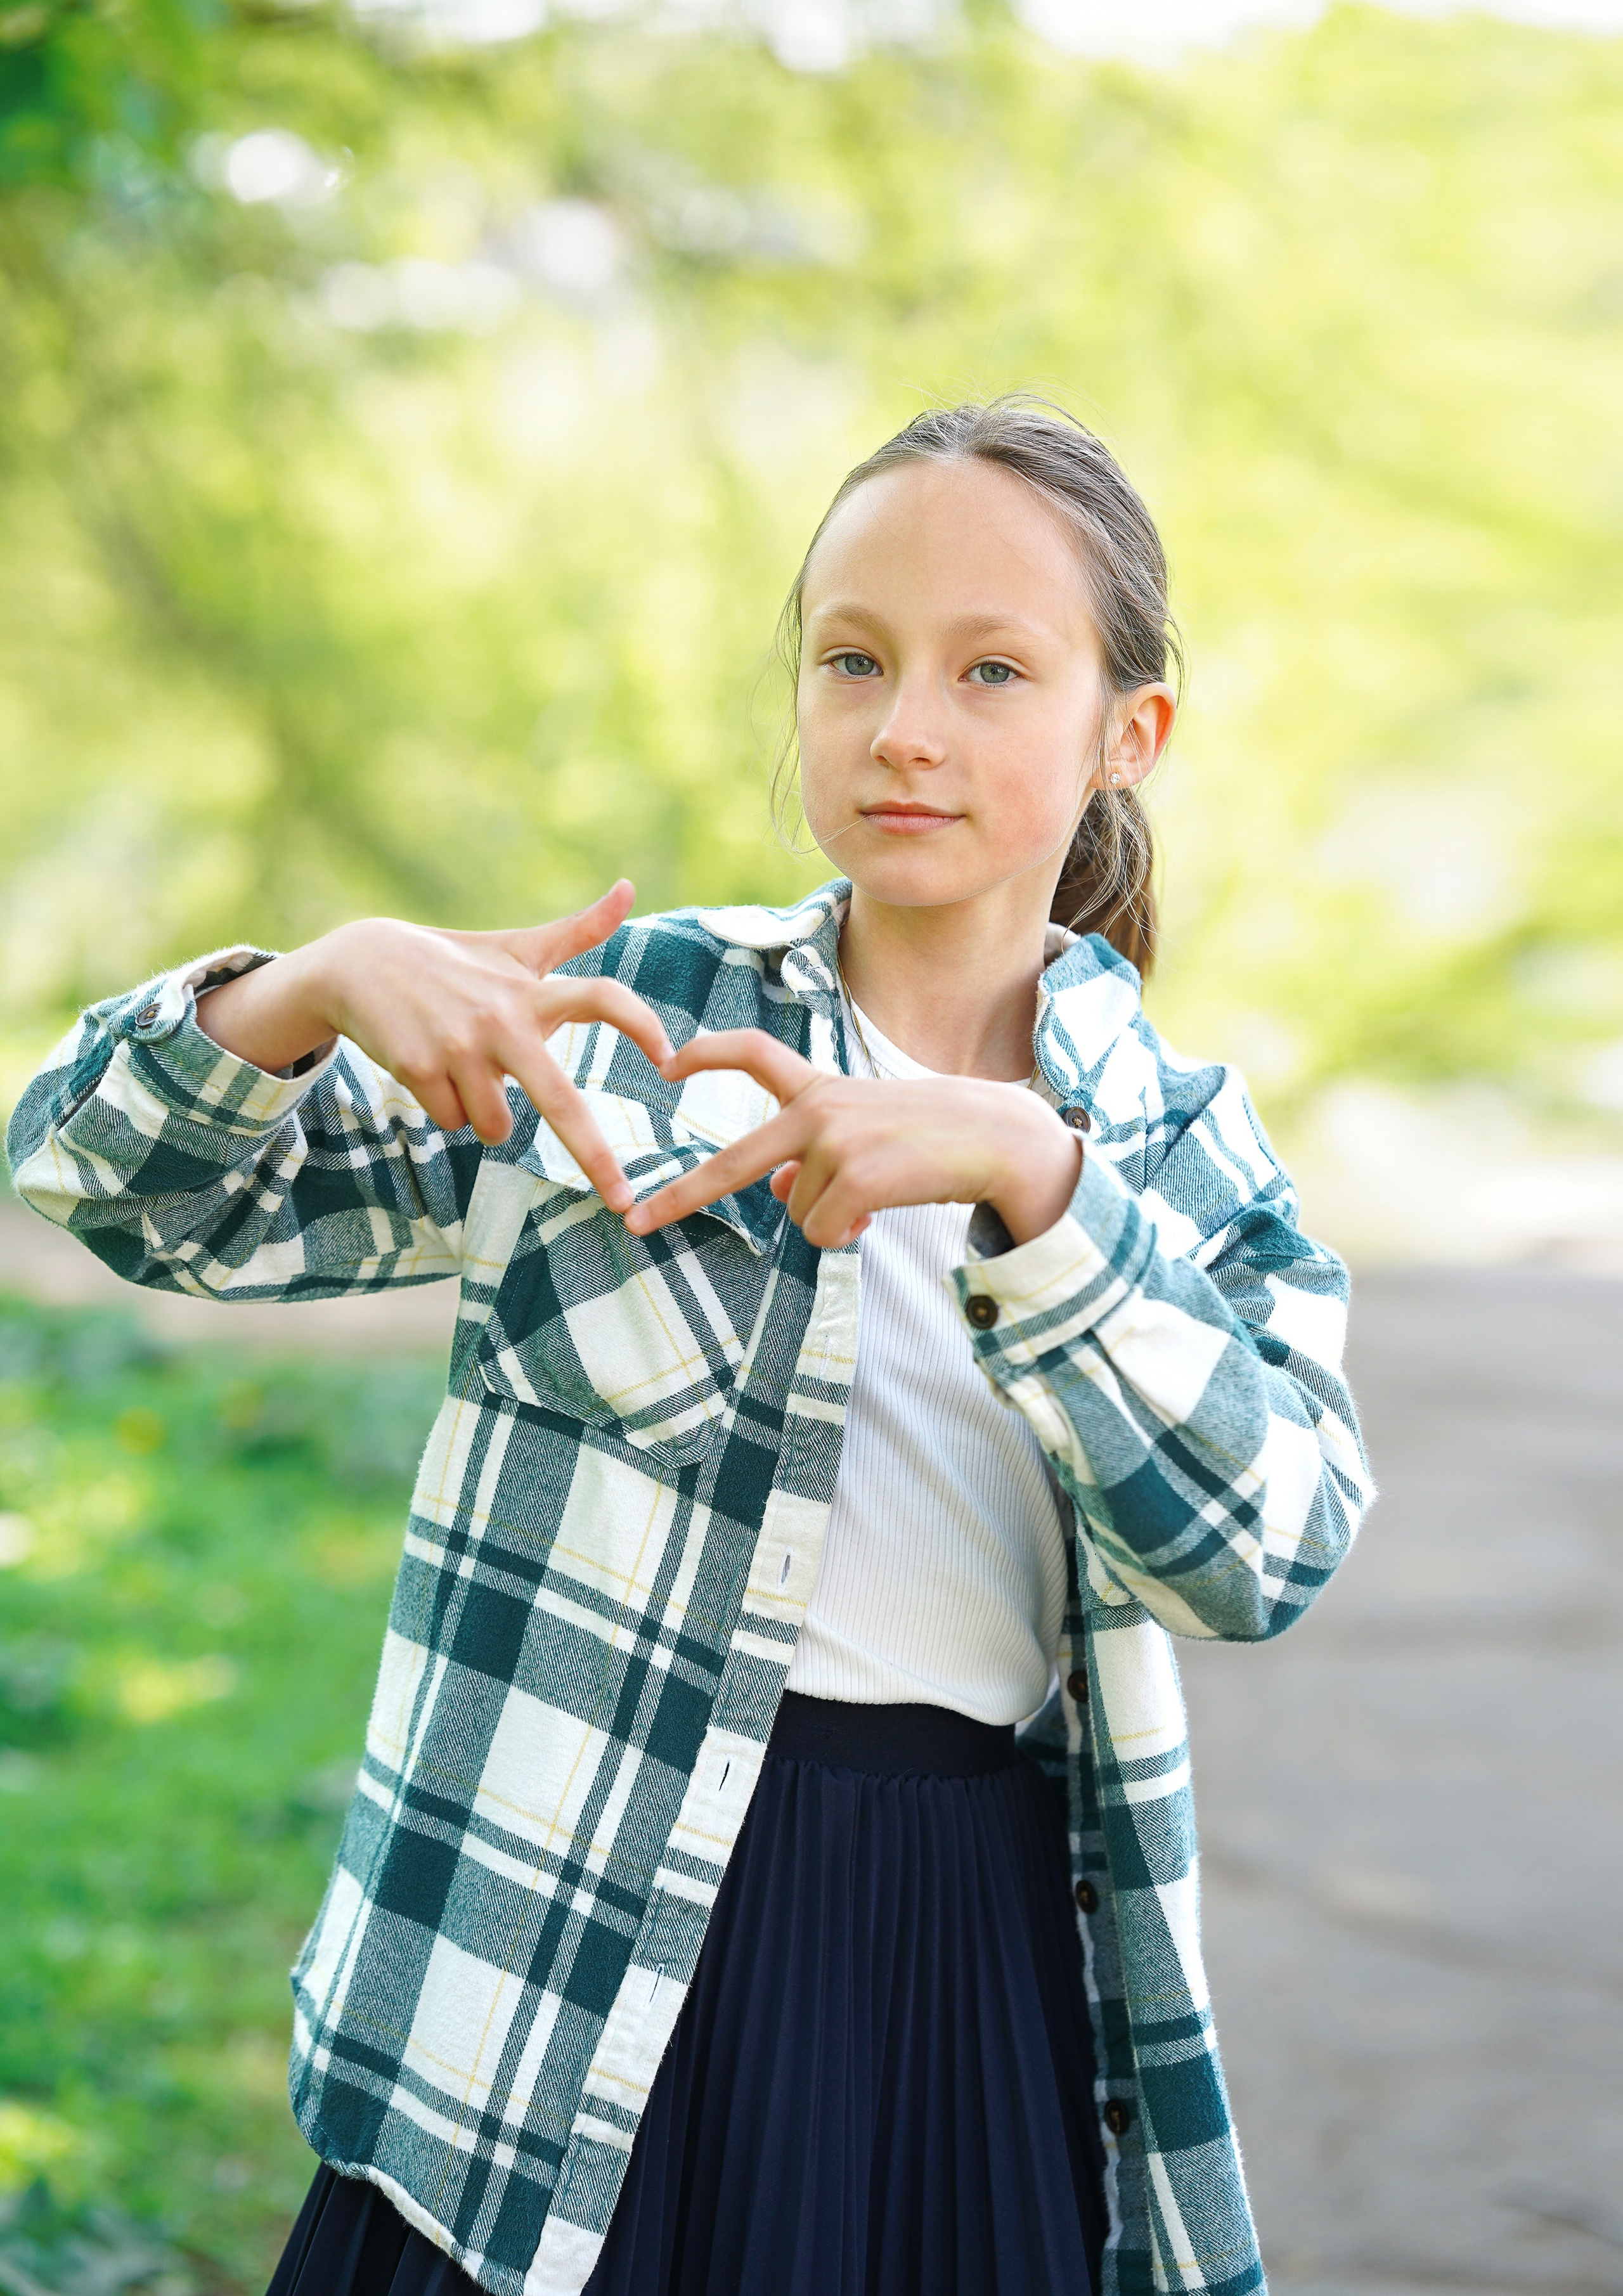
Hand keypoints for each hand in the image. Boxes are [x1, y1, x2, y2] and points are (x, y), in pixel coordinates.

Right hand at [197, 882, 672, 1211]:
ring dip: (484, 1115)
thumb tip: (629, 886)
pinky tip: (431, 1071)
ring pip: (495, 1125)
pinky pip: (453, 1122)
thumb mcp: (517, 947)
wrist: (363, 964)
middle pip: (558, 1099)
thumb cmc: (456, 962)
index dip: (639, 1024)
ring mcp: (459, 1047)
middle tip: (623, 1203)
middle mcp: (502, 1019)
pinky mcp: (420, 1069)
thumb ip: (578, 929)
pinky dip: (446, 1108)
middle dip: (593, 1156)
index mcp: (532, 991)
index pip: (600, 998)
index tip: (670, 1060)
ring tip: (464, 1070)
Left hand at [625, 1029, 1082, 1248]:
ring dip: (831, 1219)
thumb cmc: (931, 1139)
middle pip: (736, 1160)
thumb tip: (773, 1195)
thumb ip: (812, 1157)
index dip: (708, 1054)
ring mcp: (836, 1142)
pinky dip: (845, 1235)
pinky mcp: (858, 1176)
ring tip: (876, 1197)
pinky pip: (822, 1230)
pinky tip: (877, 1215)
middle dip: (682, 1195)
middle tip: (638, 1223)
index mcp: (821, 1090)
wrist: (996, 1140)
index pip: (754, 1055)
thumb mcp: (866, 1135)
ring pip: (797, 1211)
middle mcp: (820, 1110)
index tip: (667, 1062)